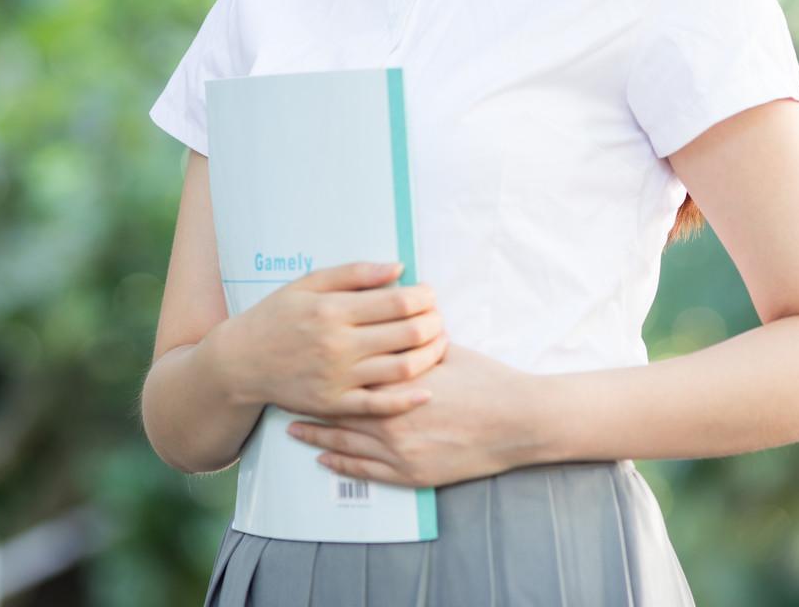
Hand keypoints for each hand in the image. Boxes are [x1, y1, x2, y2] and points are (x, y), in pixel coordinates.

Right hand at [214, 261, 447, 419]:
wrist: (241, 362)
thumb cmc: (277, 317)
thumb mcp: (308, 284)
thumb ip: (354, 274)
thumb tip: (398, 268)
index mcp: (333, 310)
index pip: (398, 303)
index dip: (424, 298)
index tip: (428, 295)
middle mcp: (338, 345)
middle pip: (407, 335)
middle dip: (433, 324)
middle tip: (438, 318)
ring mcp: (337, 378)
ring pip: (402, 369)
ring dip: (430, 355)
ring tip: (437, 344)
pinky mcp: (334, 405)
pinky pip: (380, 405)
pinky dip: (409, 399)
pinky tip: (427, 390)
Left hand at [283, 340, 539, 488]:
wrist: (517, 420)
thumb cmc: (486, 381)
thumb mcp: (447, 352)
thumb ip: (414, 345)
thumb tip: (395, 326)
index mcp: (396, 382)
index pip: (347, 375)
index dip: (321, 371)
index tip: (299, 364)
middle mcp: (390, 416)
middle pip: (337, 409)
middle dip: (308, 404)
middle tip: (282, 397)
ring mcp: (398, 449)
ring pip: (344, 442)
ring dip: (316, 435)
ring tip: (292, 429)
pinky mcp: (410, 473)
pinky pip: (364, 471)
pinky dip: (340, 464)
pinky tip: (324, 458)